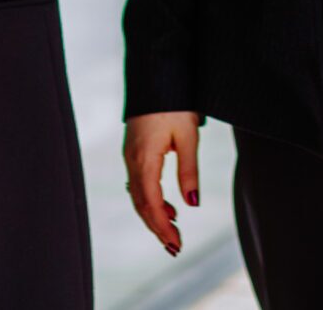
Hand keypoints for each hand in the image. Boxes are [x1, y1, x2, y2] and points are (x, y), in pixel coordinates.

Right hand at [124, 111, 200, 256]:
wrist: (155, 75)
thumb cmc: (174, 103)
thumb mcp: (188, 136)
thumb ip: (189, 170)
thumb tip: (192, 202)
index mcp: (144, 159)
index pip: (151, 203)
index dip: (162, 226)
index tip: (175, 244)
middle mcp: (132, 160)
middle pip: (141, 203)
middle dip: (157, 227)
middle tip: (175, 247)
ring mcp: (130, 155)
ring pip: (138, 195)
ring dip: (154, 215)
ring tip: (173, 232)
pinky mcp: (134, 151)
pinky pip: (139, 183)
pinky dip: (151, 200)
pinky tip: (168, 206)